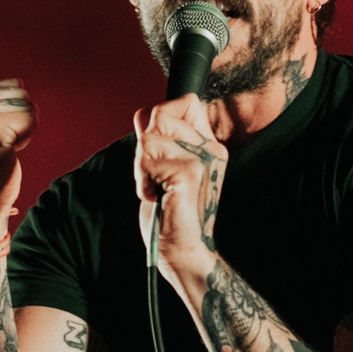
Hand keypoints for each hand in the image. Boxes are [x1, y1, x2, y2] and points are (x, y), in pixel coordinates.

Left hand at [133, 93, 226, 283]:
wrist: (183, 249)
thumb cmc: (170, 213)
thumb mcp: (160, 168)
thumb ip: (155, 137)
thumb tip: (144, 112)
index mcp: (208, 143)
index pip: (183, 102)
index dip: (160, 121)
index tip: (160, 156)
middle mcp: (211, 147)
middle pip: (160, 114)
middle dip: (144, 148)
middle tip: (155, 178)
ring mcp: (203, 158)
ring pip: (149, 138)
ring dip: (141, 167)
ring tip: (156, 189)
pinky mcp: (190, 172)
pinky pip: (148, 160)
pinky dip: (143, 181)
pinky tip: (157, 198)